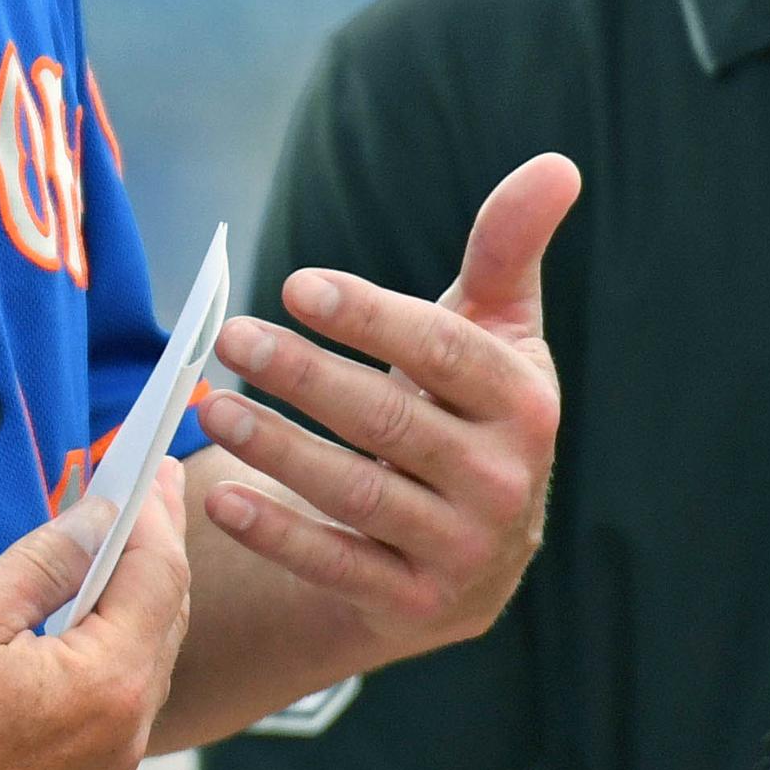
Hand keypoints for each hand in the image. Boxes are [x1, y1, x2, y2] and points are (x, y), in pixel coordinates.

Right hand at [0, 460, 193, 769]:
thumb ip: (46, 560)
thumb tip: (98, 518)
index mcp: (104, 687)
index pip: (157, 577)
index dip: (155, 514)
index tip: (153, 466)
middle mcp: (120, 739)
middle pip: (163, 622)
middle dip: (154, 550)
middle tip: (150, 489)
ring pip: (142, 668)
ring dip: (133, 602)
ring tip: (117, 545)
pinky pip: (113, 709)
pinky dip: (110, 653)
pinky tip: (86, 621)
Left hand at [196, 150, 577, 656]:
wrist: (474, 544)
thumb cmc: (468, 408)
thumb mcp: (493, 333)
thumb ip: (507, 250)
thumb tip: (558, 165)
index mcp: (525, 403)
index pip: (442, 352)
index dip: (369, 318)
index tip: (295, 285)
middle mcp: (503, 481)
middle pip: (391, 422)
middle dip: (304, 375)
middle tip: (231, 335)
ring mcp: (461, 549)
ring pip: (357, 494)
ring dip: (277, 450)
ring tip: (211, 408)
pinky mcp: (415, 603)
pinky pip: (336, 565)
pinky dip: (275, 533)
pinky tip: (218, 498)